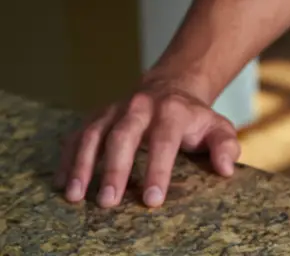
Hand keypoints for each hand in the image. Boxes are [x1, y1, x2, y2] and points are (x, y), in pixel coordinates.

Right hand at [55, 77, 239, 207]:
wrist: (171, 88)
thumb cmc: (194, 119)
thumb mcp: (217, 127)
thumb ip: (225, 145)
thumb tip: (226, 168)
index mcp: (172, 111)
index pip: (164, 140)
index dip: (158, 169)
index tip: (153, 199)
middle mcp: (141, 107)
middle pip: (124, 135)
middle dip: (114, 169)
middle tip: (108, 202)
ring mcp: (115, 110)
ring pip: (94, 134)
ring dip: (82, 164)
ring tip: (74, 195)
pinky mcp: (97, 117)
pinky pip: (77, 135)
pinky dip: (67, 158)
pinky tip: (62, 183)